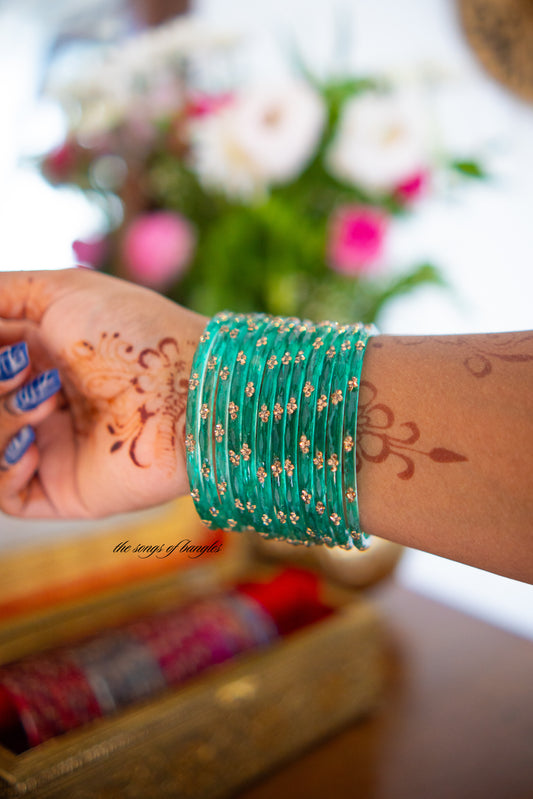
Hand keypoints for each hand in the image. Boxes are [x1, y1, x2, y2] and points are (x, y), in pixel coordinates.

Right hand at [0, 268, 206, 518]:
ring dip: (0, 420)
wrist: (187, 389)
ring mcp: (53, 447)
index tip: (8, 352)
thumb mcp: (59, 291)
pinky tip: (31, 446)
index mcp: (43, 356)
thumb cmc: (133, 332)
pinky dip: (2, 469)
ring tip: (44, 402)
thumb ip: (2, 293)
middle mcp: (43, 402)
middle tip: (22, 371)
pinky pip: (4, 495)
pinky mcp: (65, 490)